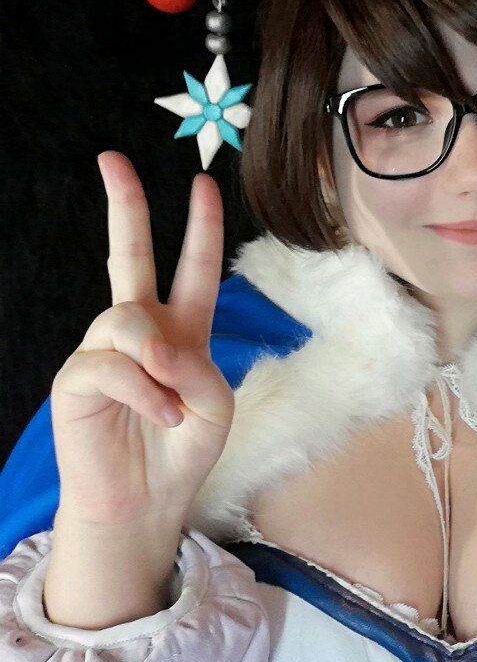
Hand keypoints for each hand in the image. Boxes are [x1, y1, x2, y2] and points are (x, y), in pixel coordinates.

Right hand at [50, 151, 233, 530]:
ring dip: (158, 362)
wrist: (147, 501)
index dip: (200, 228)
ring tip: (171, 406)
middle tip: (113, 160)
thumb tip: (153, 344)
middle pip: (128, 256)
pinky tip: (158, 416)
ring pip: (127, 318)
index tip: (202, 185)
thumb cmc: (183, 450)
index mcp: (183, 331)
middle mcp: (140, 332)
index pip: (192, 269)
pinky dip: (143, 391)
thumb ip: (196, 364)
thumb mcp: (213, 403)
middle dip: (125, 206)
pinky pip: (110, 363)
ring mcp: (105, 352)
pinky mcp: (77, 380)